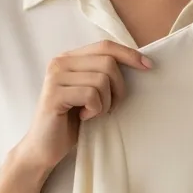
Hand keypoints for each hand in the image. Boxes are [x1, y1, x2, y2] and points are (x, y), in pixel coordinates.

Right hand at [16, 39, 152, 172]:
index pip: (105, 46)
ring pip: (101, 80)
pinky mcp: (54, 95)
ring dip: (106, 102)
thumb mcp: (91, 92)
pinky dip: (95, 110)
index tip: (148, 66)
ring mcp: (55, 77)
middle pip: (108, 62)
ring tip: (94, 113)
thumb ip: (103, 74)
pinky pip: (91, 95)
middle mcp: (60, 62)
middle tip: (111, 107)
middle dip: (118, 88)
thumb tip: (139, 62)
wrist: (44, 147)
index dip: (129, 54)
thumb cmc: (72, 120)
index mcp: (70, 58)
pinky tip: (84, 118)